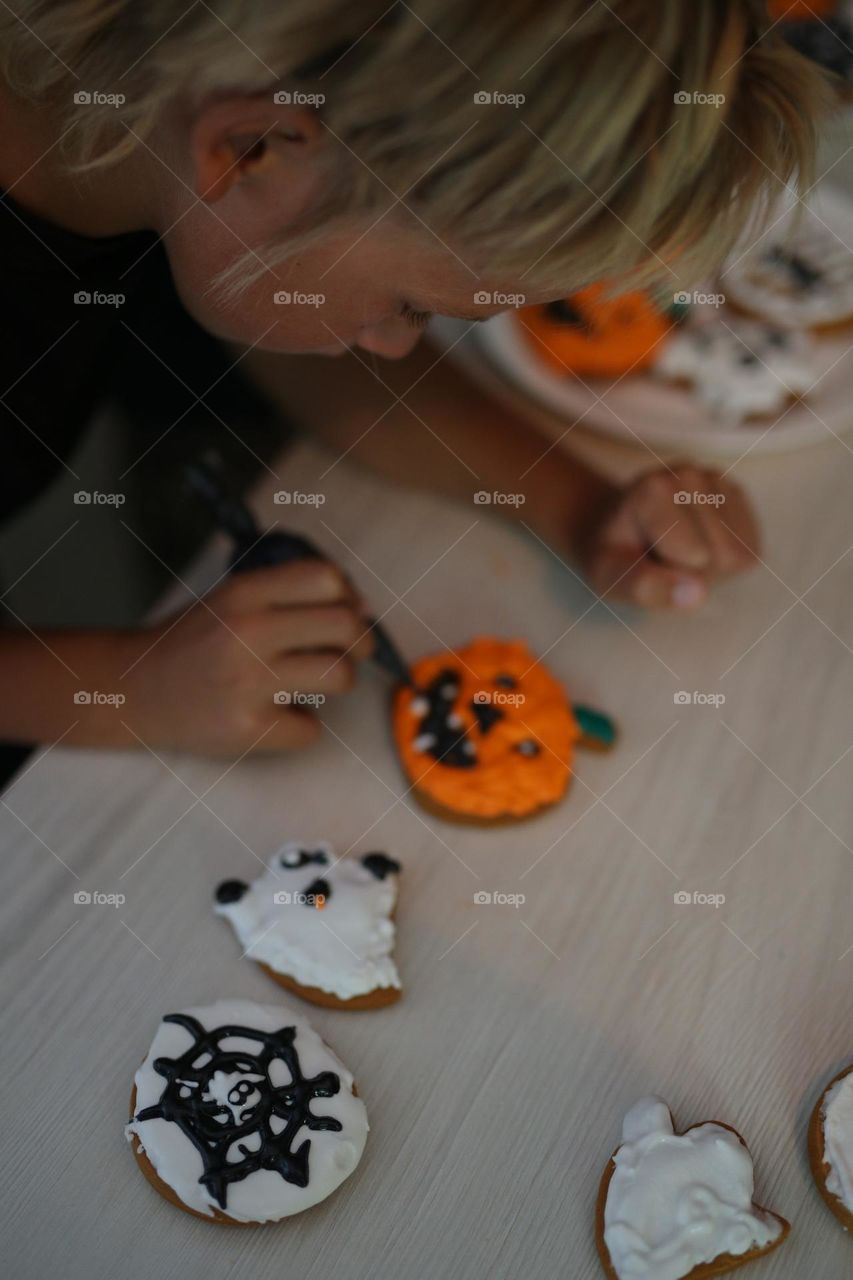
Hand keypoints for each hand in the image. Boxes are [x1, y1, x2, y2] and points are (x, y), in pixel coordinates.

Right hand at [119, 558, 372, 754]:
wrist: (132, 691)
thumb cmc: (193, 644)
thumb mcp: (231, 600)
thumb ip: (287, 596)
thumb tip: (362, 607)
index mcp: (244, 594)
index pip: (325, 577)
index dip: (349, 595)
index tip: (345, 612)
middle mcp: (247, 632)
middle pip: (346, 626)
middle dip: (361, 641)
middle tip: (352, 652)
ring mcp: (248, 682)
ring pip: (340, 676)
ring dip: (336, 682)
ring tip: (309, 684)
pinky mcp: (247, 728)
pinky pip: (312, 729)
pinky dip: (301, 726)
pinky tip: (276, 716)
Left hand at [578, 464, 759, 607]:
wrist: (618, 523)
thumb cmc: (613, 553)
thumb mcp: (611, 577)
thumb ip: (644, 586)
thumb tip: (696, 595)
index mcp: (654, 489)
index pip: (697, 559)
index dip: (674, 575)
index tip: (644, 560)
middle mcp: (690, 475)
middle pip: (723, 556)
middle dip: (696, 572)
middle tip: (662, 559)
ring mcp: (717, 479)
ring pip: (741, 555)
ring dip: (713, 568)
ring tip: (677, 551)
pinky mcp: (735, 493)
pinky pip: (751, 549)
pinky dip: (728, 559)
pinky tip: (699, 544)